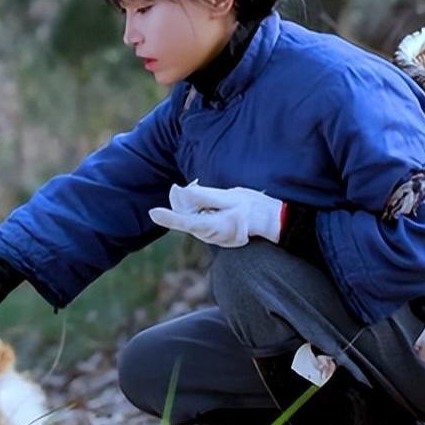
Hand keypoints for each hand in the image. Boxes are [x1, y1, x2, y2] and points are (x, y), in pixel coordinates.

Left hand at [149, 181, 284, 247]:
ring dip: (196, 207)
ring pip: (194, 220)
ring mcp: (214, 239)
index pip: (186, 222)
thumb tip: (182, 193)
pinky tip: (218, 207)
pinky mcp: (216, 237)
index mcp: (214, 226)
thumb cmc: (252, 208)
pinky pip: (202, 222)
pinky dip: (204, 212)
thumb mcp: (230, 198)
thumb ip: (205, 196)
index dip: (169, 217)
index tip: (153, 212)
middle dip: (186, 203)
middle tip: (197, 186)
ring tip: (217, 199)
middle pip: (187, 219)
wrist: (272, 222)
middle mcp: (211, 236)